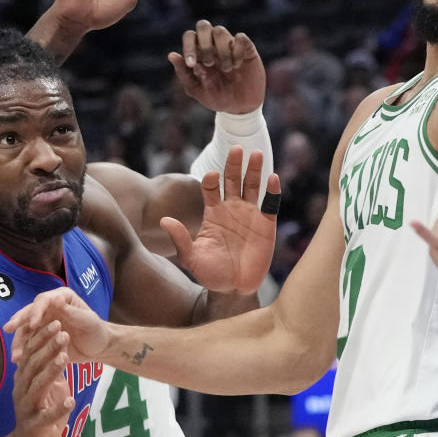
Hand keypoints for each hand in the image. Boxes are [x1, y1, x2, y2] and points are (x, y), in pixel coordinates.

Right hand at [6, 290, 108, 363]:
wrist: (98, 346)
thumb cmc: (95, 330)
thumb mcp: (87, 320)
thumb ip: (72, 311)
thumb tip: (56, 299)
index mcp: (60, 297)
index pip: (43, 301)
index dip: (36, 311)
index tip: (33, 323)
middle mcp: (48, 307)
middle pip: (29, 312)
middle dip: (18, 321)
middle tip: (8, 329)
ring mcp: (43, 322)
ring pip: (25, 329)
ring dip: (18, 341)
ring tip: (15, 355)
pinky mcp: (40, 337)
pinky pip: (28, 342)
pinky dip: (22, 350)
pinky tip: (18, 361)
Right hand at [9, 320, 75, 436]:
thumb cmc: (41, 409)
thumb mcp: (46, 383)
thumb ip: (49, 365)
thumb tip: (57, 339)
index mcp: (22, 377)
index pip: (30, 352)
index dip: (42, 336)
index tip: (57, 322)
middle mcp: (20, 390)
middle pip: (33, 365)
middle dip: (48, 347)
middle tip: (63, 333)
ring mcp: (25, 408)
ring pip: (37, 386)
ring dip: (51, 370)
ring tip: (65, 357)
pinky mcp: (34, 426)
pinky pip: (45, 416)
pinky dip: (58, 408)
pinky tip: (71, 400)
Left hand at [160, 146, 279, 293]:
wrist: (234, 288)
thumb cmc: (210, 273)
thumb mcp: (191, 258)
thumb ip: (180, 239)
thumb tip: (164, 220)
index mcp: (213, 212)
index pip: (212, 186)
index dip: (212, 178)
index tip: (213, 174)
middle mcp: (231, 209)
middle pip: (233, 179)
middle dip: (234, 163)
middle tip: (237, 148)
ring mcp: (250, 214)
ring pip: (252, 185)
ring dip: (255, 169)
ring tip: (257, 153)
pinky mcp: (266, 224)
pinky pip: (270, 203)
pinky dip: (272, 190)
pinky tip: (272, 178)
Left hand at [167, 20, 265, 113]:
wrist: (241, 107)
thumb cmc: (217, 97)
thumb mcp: (197, 90)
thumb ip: (184, 73)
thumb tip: (171, 55)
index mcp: (199, 53)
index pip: (189, 37)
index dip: (188, 47)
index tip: (191, 65)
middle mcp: (213, 45)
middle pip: (203, 25)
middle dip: (204, 44)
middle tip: (209, 63)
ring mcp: (230, 45)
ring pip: (220, 30)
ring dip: (221, 51)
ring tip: (227, 69)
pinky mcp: (247, 49)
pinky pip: (241, 38)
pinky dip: (237, 51)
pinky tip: (238, 65)